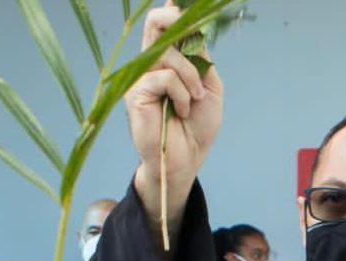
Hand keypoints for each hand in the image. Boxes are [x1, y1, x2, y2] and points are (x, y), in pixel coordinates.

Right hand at [125, 2, 223, 236]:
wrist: (187, 159)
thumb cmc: (197, 128)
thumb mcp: (209, 89)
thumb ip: (202, 61)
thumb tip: (196, 31)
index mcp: (168, 62)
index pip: (166, 27)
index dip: (175, 12)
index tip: (182, 4)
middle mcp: (151, 65)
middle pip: (155, 24)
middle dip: (175, 18)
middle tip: (189, 24)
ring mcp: (141, 78)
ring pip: (168, 54)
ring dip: (191, 77)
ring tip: (195, 100)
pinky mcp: (136, 93)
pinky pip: (165, 77)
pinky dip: (182, 93)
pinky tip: (181, 111)